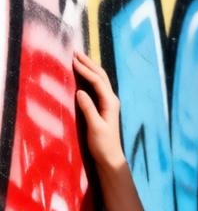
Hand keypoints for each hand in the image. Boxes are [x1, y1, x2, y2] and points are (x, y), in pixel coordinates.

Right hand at [72, 49, 125, 167]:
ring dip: (90, 68)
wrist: (110, 158)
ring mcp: (109, 103)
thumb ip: (88, 109)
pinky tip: (84, 74)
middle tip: (75, 52)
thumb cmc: (103, 145)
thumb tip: (80, 92)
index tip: (72, 61)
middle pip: (101, 76)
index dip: (85, 70)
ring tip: (79, 58)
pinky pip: (97, 87)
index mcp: (110, 103)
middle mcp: (111, 100)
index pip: (97, 81)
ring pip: (100, 80)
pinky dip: (90, 77)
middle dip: (88, 63)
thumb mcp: (95, 127)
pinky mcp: (105, 108)